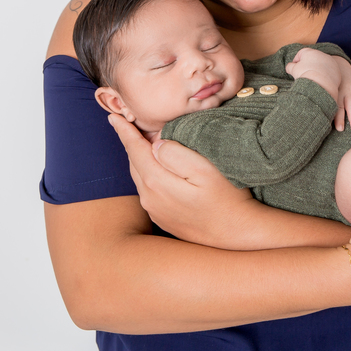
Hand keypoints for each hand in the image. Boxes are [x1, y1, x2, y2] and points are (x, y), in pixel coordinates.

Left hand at [107, 113, 259, 248]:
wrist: (237, 233)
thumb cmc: (226, 198)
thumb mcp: (205, 169)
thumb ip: (176, 154)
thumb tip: (156, 145)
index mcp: (156, 182)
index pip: (134, 149)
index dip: (124, 131)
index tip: (114, 117)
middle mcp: (150, 199)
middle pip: (135, 163)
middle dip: (131, 143)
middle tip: (130, 124)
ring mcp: (155, 211)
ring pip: (141, 177)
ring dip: (140, 159)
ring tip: (143, 143)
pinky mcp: (163, 218)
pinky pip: (149, 191)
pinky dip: (149, 175)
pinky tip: (159, 169)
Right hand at [285, 48, 342, 101]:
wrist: (321, 85)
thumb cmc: (306, 75)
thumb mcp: (293, 70)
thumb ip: (290, 66)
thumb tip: (290, 67)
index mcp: (310, 51)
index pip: (301, 53)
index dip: (296, 60)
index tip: (294, 68)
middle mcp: (322, 54)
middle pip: (312, 58)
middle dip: (307, 65)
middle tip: (303, 74)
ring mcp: (331, 62)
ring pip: (322, 65)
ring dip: (317, 69)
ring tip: (313, 79)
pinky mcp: (337, 71)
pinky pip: (329, 72)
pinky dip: (325, 75)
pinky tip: (321, 82)